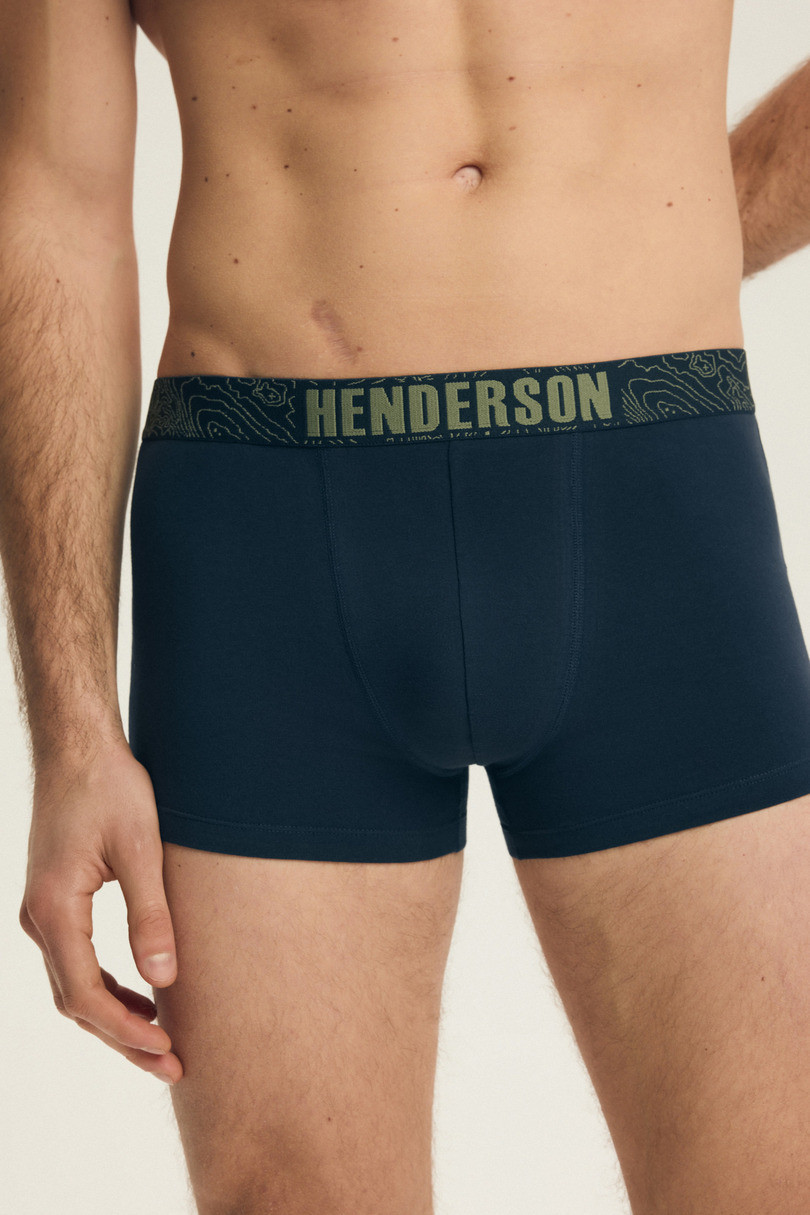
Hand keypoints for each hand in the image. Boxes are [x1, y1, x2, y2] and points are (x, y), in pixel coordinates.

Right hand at [18, 739, 182, 1084]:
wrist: (76, 748)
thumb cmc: (110, 788)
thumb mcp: (141, 849)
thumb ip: (151, 915)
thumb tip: (164, 979)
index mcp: (55, 909)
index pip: (87, 994)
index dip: (127, 1030)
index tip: (169, 1051)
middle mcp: (38, 918)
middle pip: (76, 1002)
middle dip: (124, 1038)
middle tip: (174, 1066)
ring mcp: (42, 912)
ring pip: (73, 986)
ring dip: (115, 1017)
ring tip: (163, 1042)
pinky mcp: (54, 903)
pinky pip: (74, 962)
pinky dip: (105, 988)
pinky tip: (142, 995)